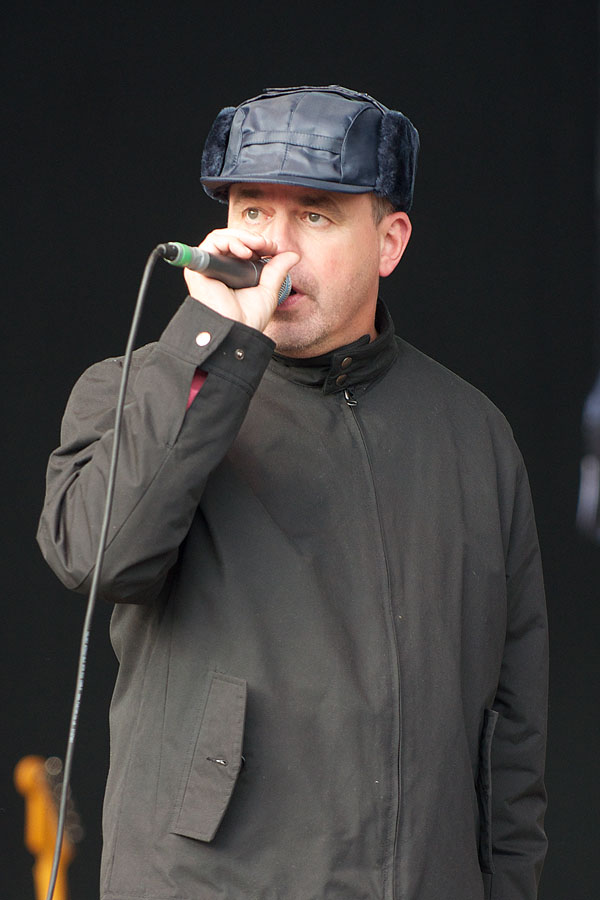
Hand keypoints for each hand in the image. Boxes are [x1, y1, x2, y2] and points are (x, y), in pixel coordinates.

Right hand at [184, 228, 299, 332]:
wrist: (236, 332)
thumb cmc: (247, 319)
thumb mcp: (268, 290)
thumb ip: (277, 270)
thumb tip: (293, 254)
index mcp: (231, 273)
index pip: (240, 247)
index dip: (257, 243)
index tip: (274, 248)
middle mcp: (217, 269)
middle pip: (230, 240)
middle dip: (251, 238)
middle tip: (267, 244)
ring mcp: (207, 268)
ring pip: (220, 237)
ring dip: (242, 237)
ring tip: (258, 245)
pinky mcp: (199, 269)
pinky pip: (211, 243)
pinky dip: (230, 241)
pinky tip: (246, 252)